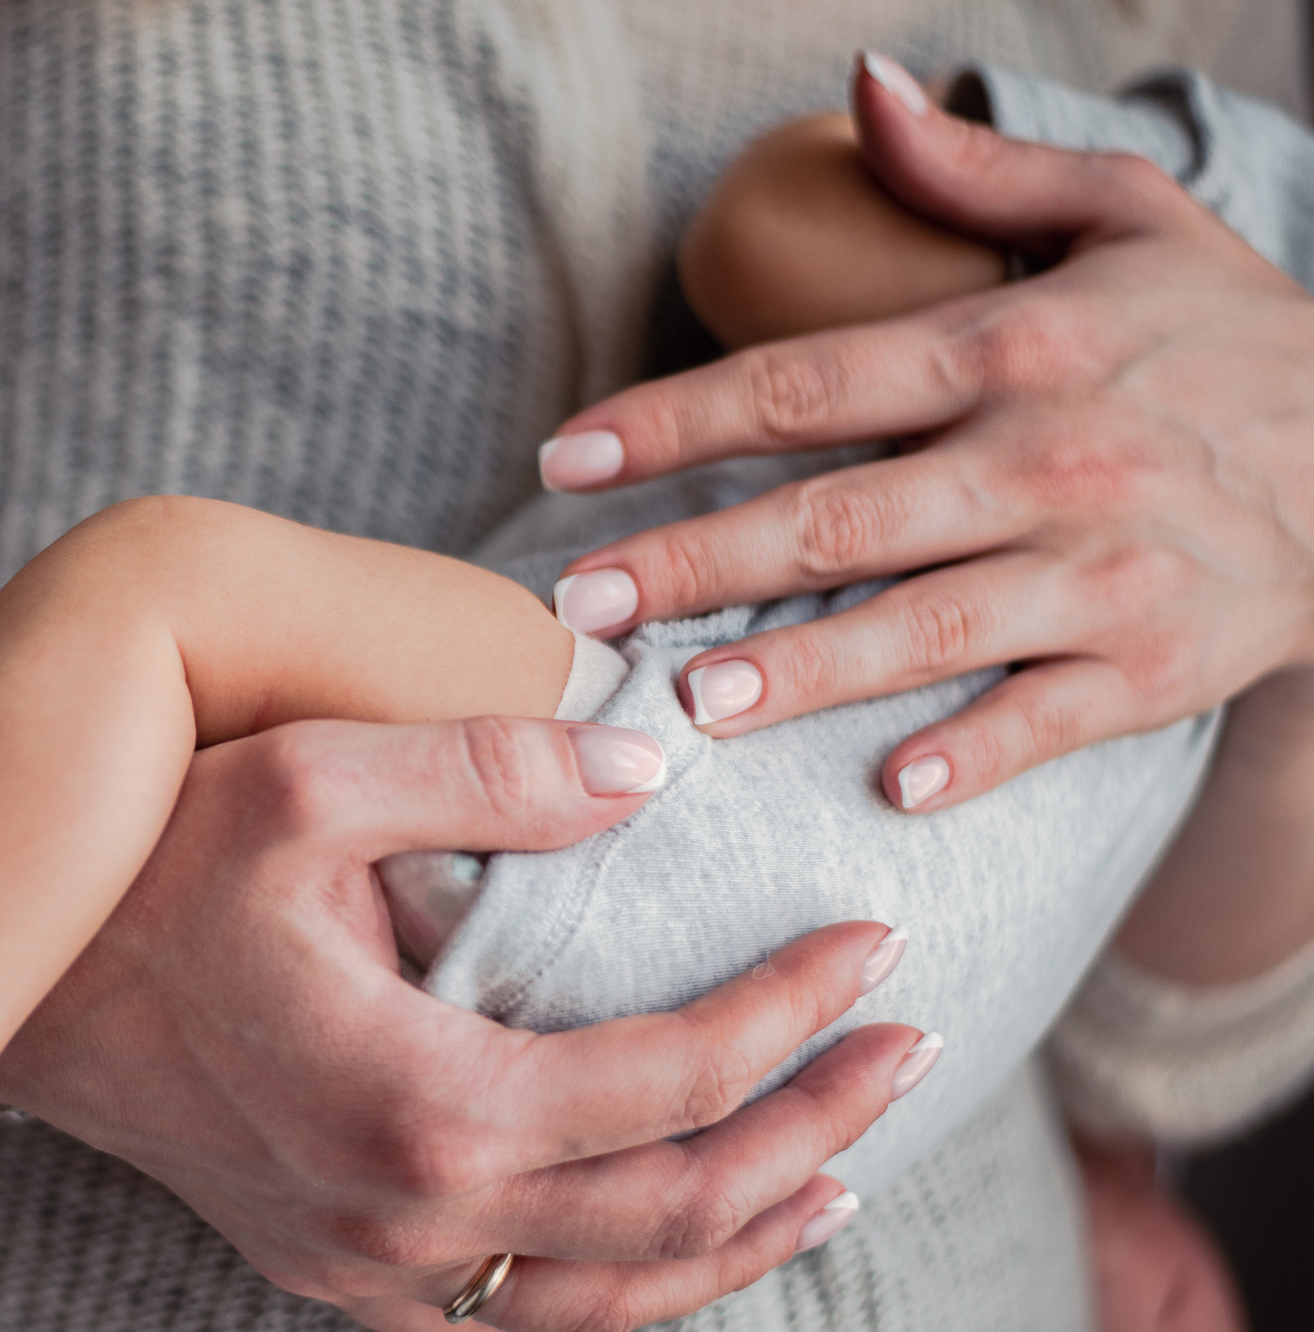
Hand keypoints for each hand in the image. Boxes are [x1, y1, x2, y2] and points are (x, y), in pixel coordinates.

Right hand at [0, 714, 932, 1331]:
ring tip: (834, 1175)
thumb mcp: (302, 779)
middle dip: (815, 1130)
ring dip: (737, 1242)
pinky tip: (642, 1298)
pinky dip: (595, 1320)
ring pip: (604, 1297)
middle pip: (675, 1209)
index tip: (874, 942)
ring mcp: (362, 1262)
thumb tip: (654, 775)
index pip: (676, 1081)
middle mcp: (406, 1213)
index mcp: (425, 1096)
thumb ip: (488, 769)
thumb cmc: (138, 870)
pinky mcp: (319, 1270)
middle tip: (909, 1050)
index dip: (796, 1013)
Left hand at [541, 55, 1313, 812]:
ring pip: (927, 626)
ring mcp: (1102, 570)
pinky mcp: (1157, 665)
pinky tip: (892, 782)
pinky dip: (979, 752)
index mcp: (1011, 352)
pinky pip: (1052, 720)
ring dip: (807, 667)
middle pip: (838, 517)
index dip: (674, 421)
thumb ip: (975, 171)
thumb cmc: (1225, 338)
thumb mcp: (1125, 218)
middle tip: (580, 605)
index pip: (805, 385)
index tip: (565, 460)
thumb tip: (860, 88)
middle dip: (696, 561)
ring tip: (693, 700)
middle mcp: (1046, 461)